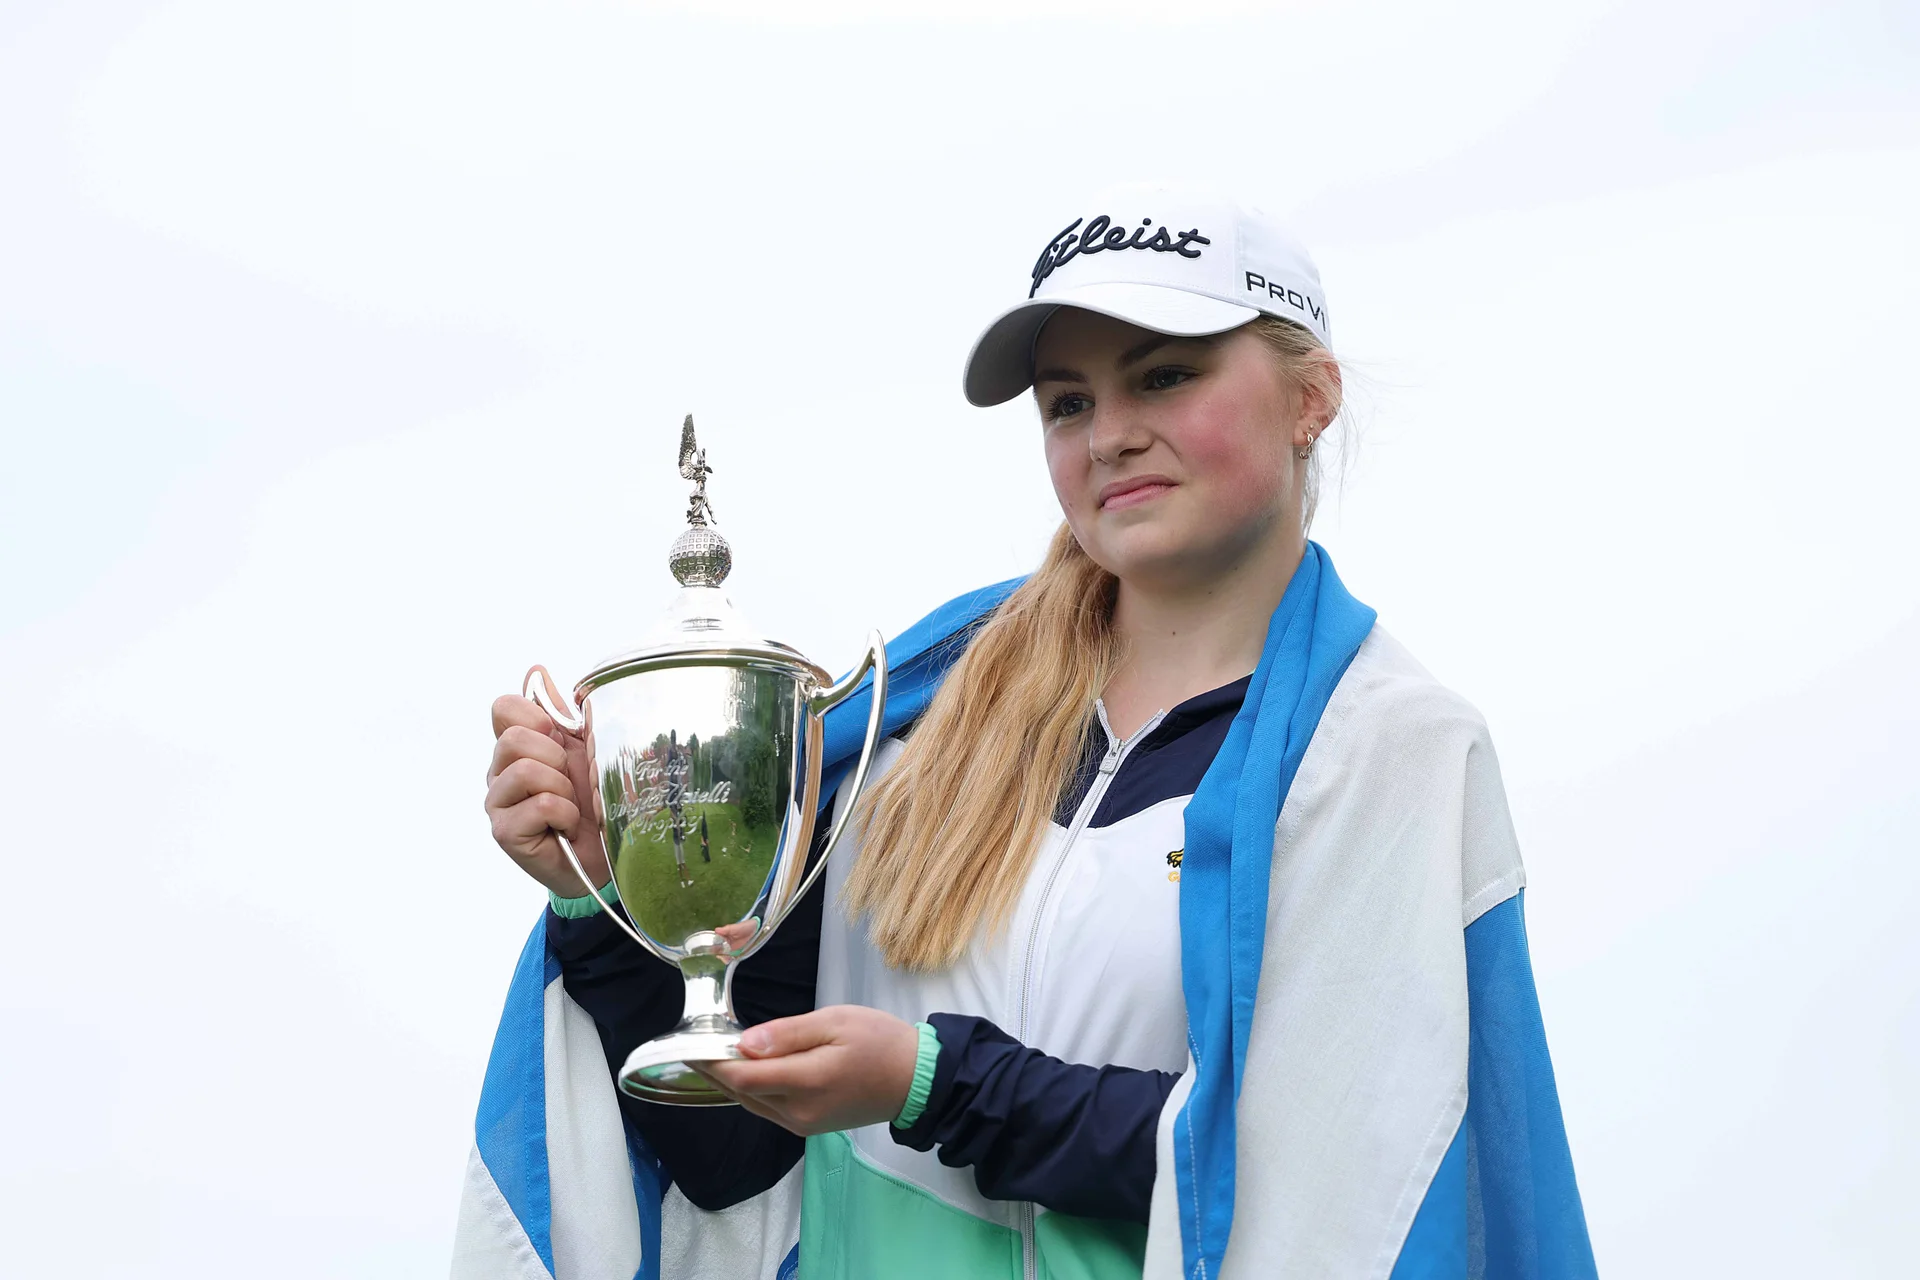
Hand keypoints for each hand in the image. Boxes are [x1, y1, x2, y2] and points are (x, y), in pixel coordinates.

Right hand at [484, 694, 609, 897]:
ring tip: (569, 807)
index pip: (503, 707)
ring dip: (562, 788)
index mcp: (517, 746)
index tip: (559, 738)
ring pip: (525, 770)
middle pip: (513, 738)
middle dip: (555, 757)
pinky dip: (565, 814)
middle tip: (568, 781)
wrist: (606, 853)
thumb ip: (562, 711)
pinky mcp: (504, 832)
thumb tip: (535, 671)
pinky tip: (566, 827)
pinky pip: (539, 805)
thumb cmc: (595, 799)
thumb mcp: (587, 747)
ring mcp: (497, 803)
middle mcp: (499, 772)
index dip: (534, 715)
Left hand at [695, 1006, 920, 1136]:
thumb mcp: (835, 1022)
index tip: (688, 1042)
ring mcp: (803, 1124)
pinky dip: (750, 1091)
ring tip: (708, 1056)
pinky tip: (743, 1072)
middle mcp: (798, 1112)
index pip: (743, 1077)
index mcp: (806, 1082)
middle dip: (713, 1071)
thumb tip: (744, 1045)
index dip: (712, 1061)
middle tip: (689, 1046)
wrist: (917, 1080)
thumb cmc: (879, 1041)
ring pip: (752, 1104)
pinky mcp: (809, 1127)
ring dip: (729, 1082)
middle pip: (741, 1094)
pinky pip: (767, 1109)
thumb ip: (787, 1034)